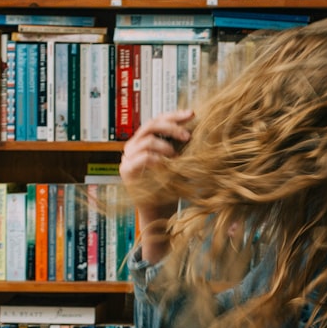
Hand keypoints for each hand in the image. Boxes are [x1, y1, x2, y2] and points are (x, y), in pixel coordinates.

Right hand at [120, 109, 193, 262]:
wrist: (162, 213)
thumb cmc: (173, 188)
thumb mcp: (180, 162)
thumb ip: (182, 146)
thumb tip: (200, 127)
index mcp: (146, 140)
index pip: (158, 120)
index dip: (174, 116)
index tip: (192, 114)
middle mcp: (134, 146)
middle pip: (150, 125)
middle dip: (171, 127)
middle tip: (188, 136)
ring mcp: (128, 158)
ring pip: (145, 140)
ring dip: (165, 145)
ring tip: (177, 156)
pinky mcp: (126, 172)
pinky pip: (141, 158)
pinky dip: (157, 158)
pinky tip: (168, 164)